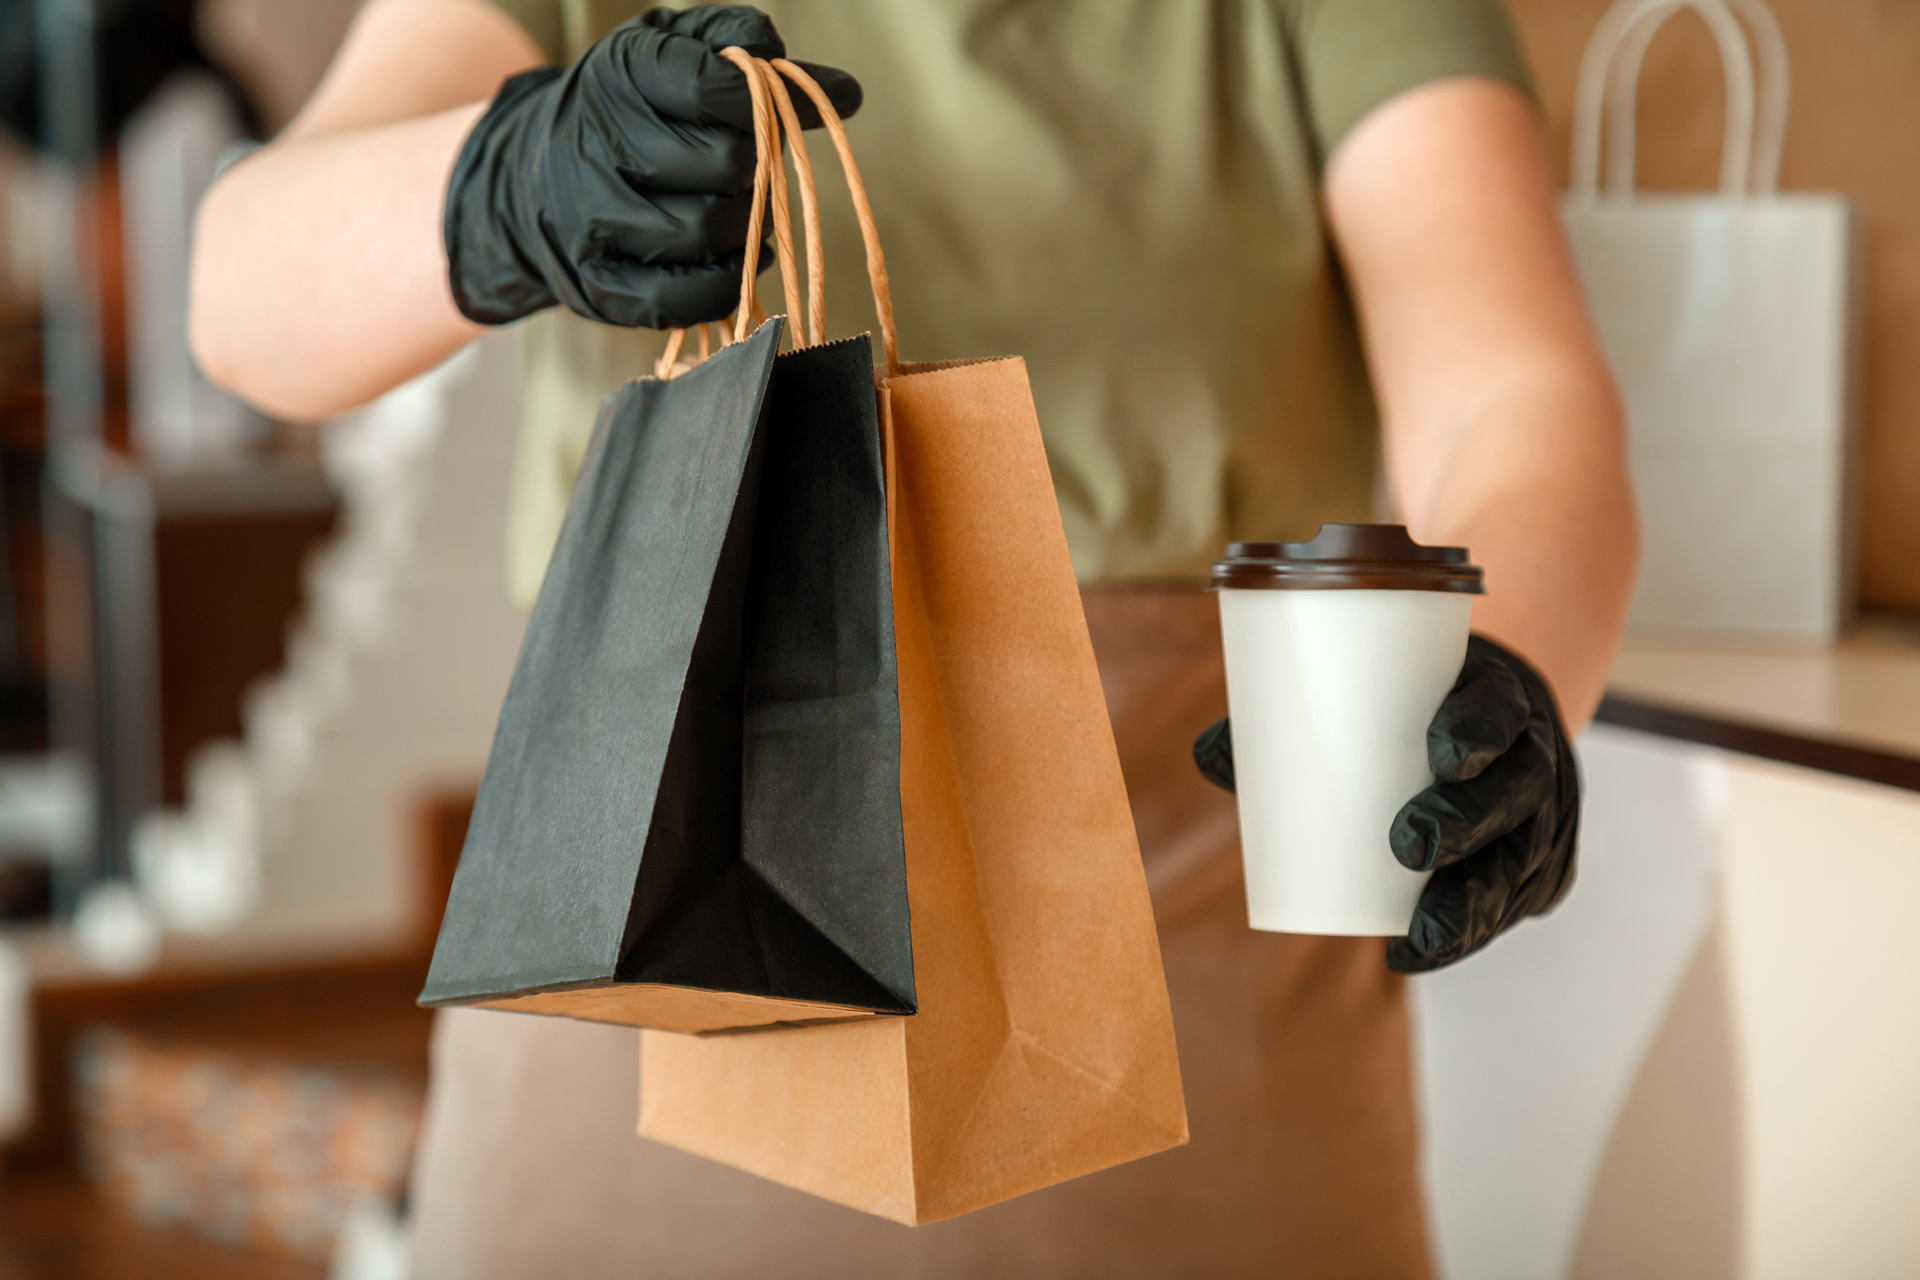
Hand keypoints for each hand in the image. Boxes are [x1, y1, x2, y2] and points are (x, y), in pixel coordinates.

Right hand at [443, 5, 861, 328]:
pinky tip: (733, 259)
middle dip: (757, 169)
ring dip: (747, 228)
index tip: (772, 112)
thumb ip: (745, 48)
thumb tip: (844, 90)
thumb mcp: (672, 49)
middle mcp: (597, 144)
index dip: (762, 105)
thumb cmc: (628, 108)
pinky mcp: (598, 285)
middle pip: (723, 164)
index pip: (716, 87)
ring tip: (744, 212)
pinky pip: (681, 298)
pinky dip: (724, 285)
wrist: (530, 176)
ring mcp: (592, 221)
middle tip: (752, 169)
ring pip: (705, 231)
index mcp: (620, 73)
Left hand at [1191, 634, 1578, 971]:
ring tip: (1423, 929)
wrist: (1498, 722)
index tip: (1439, 755)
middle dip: (1469, 823)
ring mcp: (1546, 820)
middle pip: (1515, 794)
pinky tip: (1419, 951)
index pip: (1502, 711)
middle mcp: (1536, 761)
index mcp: (1500, 702)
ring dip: (1474, 900)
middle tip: (1409, 844)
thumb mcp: (1375, 697)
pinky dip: (1467, 933)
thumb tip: (1207, 753)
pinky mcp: (1542, 872)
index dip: (1479, 731)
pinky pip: (1513, 905)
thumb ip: (1290, 723)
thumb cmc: (1415, 709)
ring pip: (1520, 862)